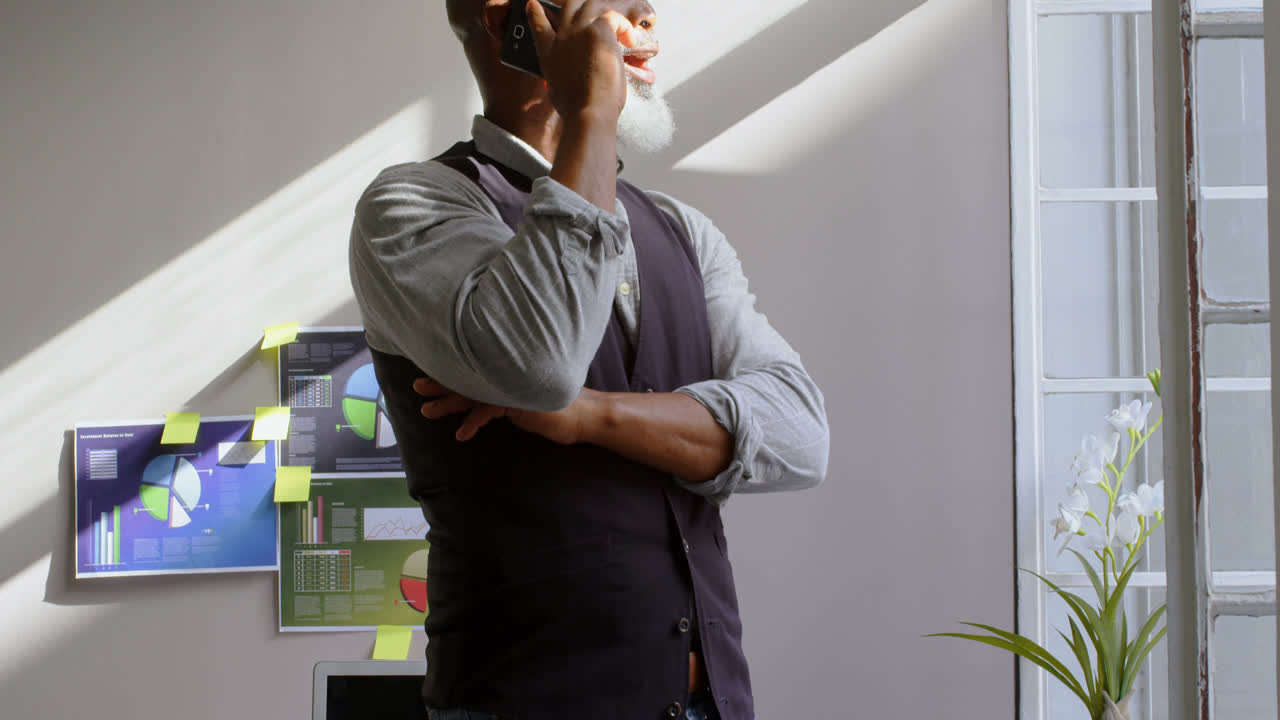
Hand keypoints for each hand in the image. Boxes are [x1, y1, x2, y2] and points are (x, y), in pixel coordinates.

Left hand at [414, 376, 597, 444]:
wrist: (584, 417)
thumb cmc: (556, 411)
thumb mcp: (525, 404)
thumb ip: (506, 399)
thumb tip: (485, 403)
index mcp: (507, 376)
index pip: (475, 374)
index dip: (452, 376)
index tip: (430, 377)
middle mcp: (508, 377)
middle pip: (469, 378)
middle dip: (441, 383)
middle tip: (417, 386)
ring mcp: (514, 386)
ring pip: (474, 391)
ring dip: (449, 402)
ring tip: (427, 410)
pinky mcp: (520, 399)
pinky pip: (490, 409)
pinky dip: (474, 421)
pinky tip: (462, 434)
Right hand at [527, 0, 637, 122]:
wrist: (588, 111)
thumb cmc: (576, 108)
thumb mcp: (555, 88)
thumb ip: (558, 74)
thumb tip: (560, 78)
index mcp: (549, 51)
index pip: (538, 23)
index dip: (536, 12)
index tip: (533, 5)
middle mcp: (562, 36)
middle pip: (570, 6)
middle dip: (583, 8)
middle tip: (599, 20)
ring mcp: (580, 31)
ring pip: (592, 6)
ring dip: (607, 16)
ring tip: (619, 33)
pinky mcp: (599, 31)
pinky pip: (613, 17)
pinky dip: (624, 26)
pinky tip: (628, 41)